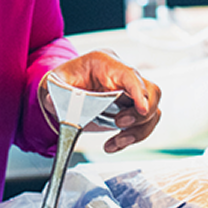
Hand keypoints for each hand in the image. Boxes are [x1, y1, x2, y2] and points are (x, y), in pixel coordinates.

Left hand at [42, 50, 161, 152]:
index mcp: (105, 63)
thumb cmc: (64, 82)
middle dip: (141, 114)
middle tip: (120, 124)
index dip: (139, 91)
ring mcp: (130, 92)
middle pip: (152, 91)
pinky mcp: (131, 109)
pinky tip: (114, 145)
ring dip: (138, 131)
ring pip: (153, 111)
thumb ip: (56, 93)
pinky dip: (132, 138)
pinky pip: (145, 124)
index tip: (142, 109)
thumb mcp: (55, 83)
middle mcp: (123, 76)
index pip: (130, 74)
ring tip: (116, 142)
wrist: (64, 90)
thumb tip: (54, 103)